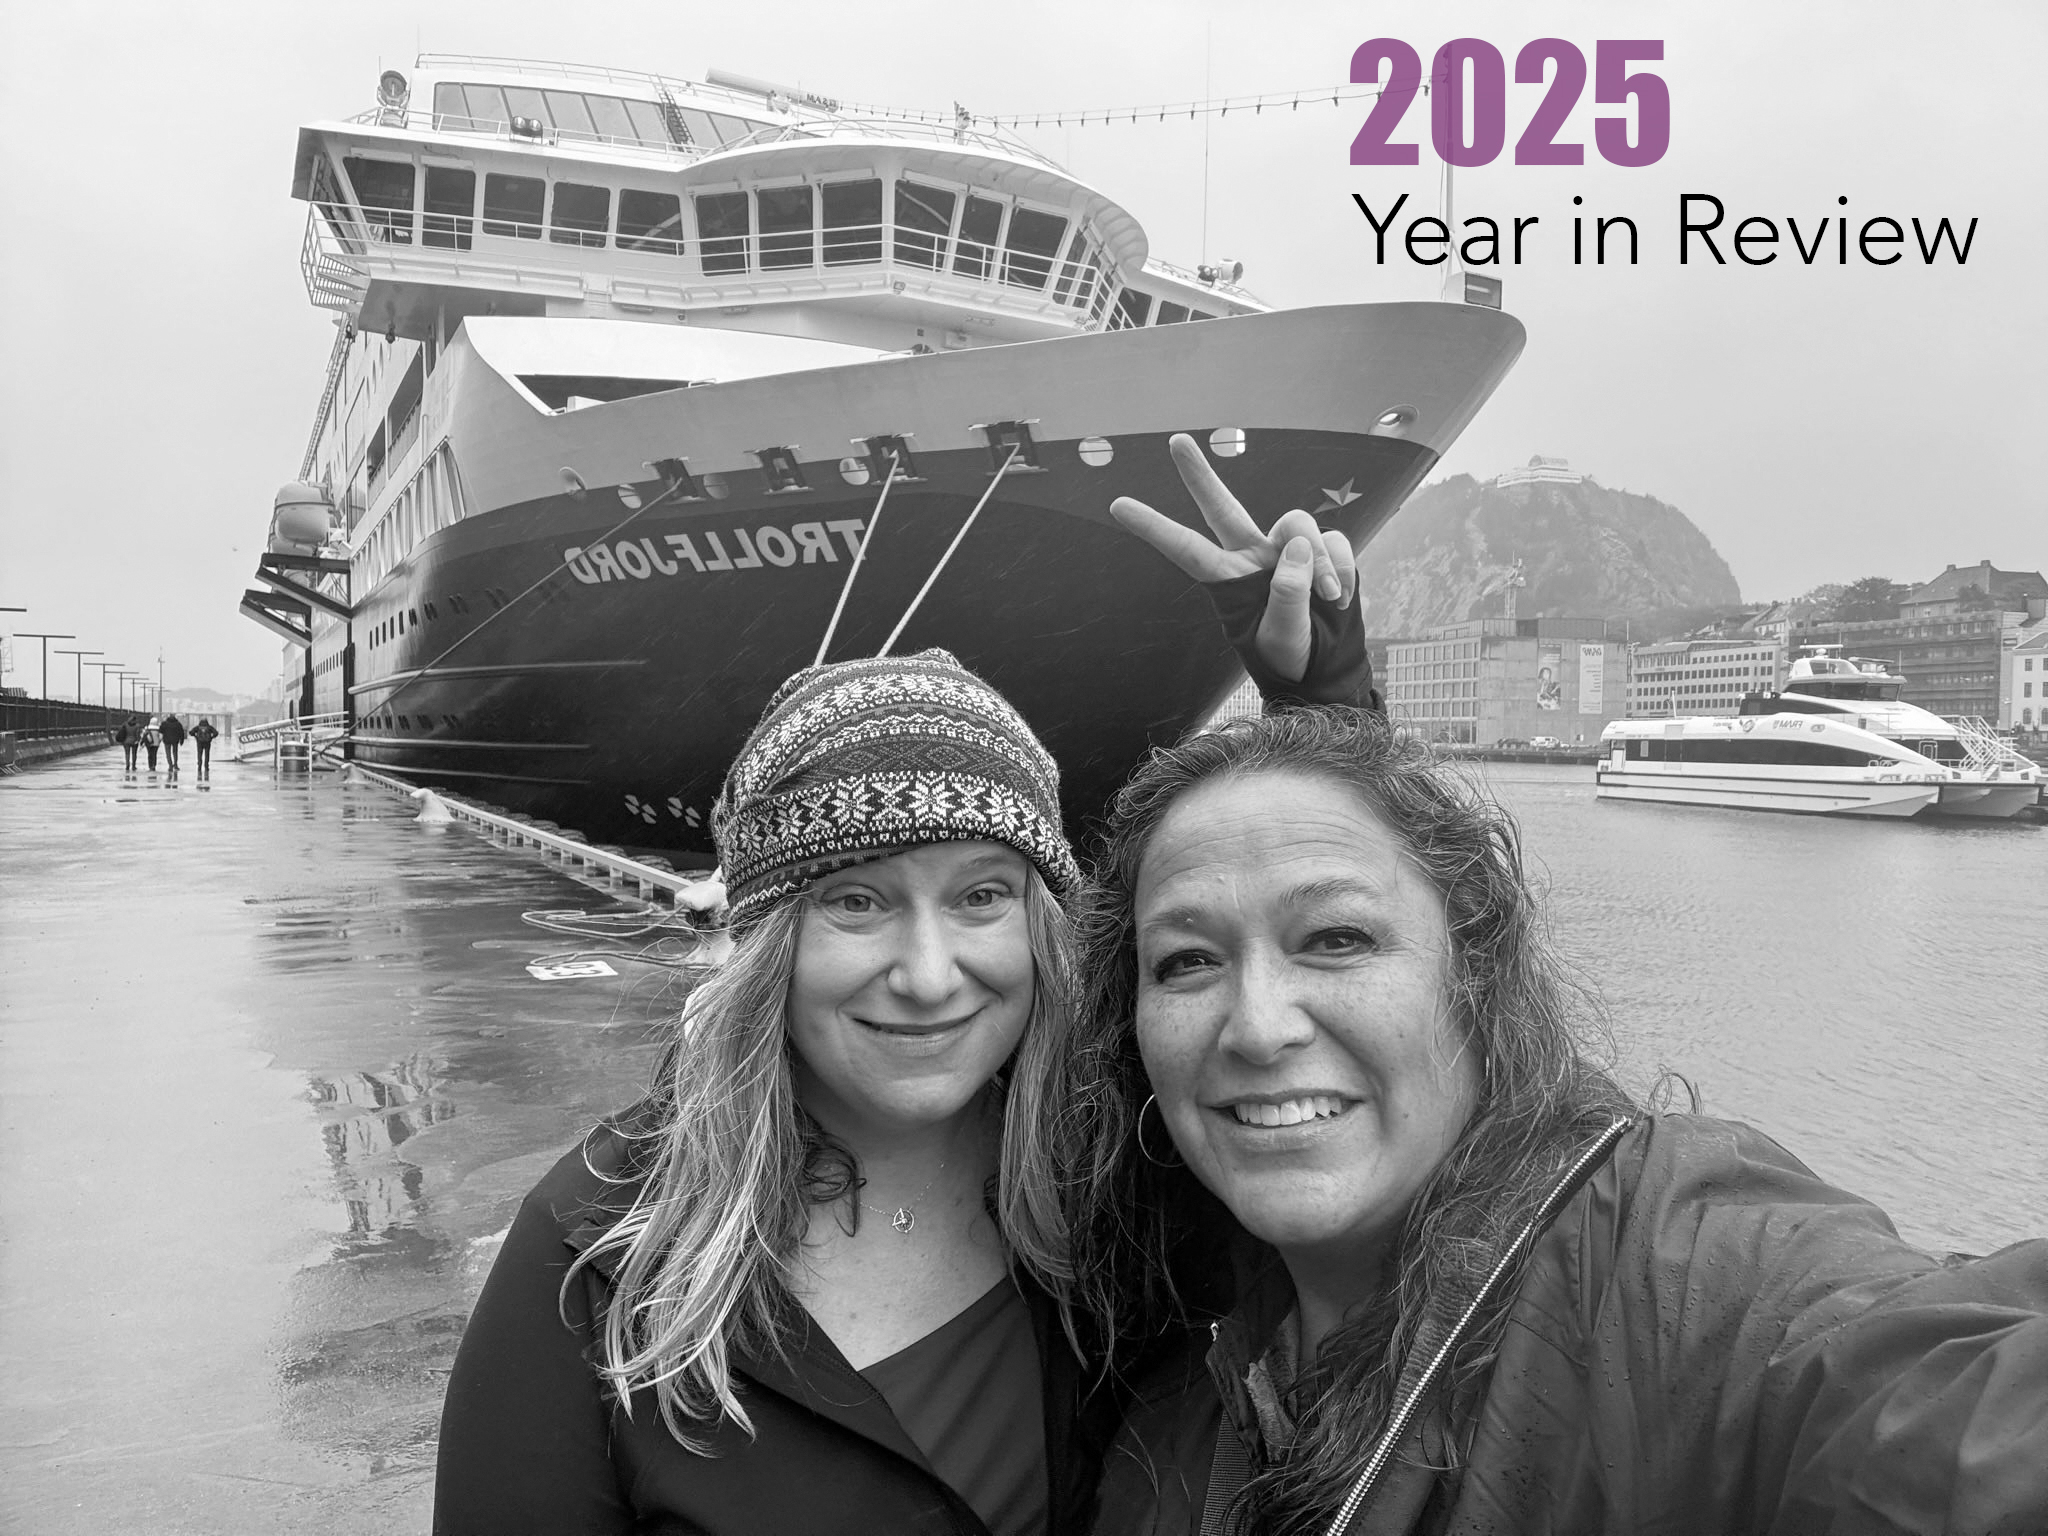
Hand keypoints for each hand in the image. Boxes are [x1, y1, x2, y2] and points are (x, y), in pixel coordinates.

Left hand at [1111, 434, 1357, 681]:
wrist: (1327, 667)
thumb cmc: (1292, 657)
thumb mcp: (1285, 638)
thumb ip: (1289, 596)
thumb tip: (1299, 548)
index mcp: (1230, 581)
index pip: (1187, 549)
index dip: (1155, 528)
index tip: (1117, 506)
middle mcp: (1253, 557)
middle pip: (1223, 508)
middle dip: (1200, 476)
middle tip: (1175, 441)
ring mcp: (1288, 550)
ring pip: (1298, 525)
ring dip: (1320, 564)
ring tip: (1329, 599)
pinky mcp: (1323, 550)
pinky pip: (1334, 542)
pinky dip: (1343, 569)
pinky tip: (1341, 600)